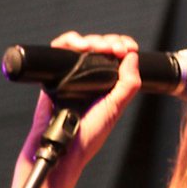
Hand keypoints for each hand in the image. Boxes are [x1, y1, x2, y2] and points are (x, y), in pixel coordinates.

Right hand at [19, 31, 142, 169]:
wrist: (62, 147)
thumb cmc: (87, 136)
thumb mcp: (115, 109)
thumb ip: (128, 85)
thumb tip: (132, 57)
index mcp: (107, 86)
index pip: (117, 58)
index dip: (122, 47)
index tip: (127, 47)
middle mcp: (90, 79)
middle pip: (99, 47)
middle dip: (108, 41)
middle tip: (115, 48)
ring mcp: (71, 76)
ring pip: (80, 46)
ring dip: (90, 40)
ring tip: (95, 46)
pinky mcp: (54, 76)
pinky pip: (58, 51)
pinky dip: (67, 41)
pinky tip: (78, 45)